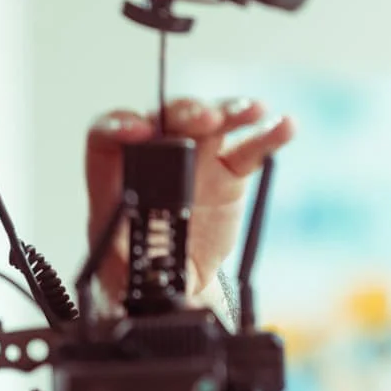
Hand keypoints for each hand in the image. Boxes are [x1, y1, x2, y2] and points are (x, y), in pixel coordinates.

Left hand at [85, 97, 295, 304]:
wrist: (177, 280)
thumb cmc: (133, 270)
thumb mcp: (117, 272)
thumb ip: (121, 263)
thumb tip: (135, 260)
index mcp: (115, 177)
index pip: (106, 136)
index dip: (119, 126)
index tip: (139, 132)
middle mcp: (153, 159)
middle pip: (164, 117)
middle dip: (185, 112)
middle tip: (205, 121)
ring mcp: (194, 159)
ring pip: (209, 121)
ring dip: (228, 110)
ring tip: (251, 111)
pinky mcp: (228, 171)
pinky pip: (248, 148)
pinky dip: (268, 135)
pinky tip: (284, 127)